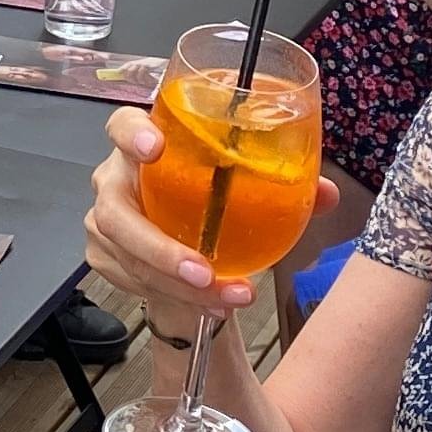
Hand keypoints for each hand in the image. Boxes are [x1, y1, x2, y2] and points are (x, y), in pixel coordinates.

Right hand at [83, 105, 332, 339]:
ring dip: (175, 284)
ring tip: (223, 297)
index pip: (122, 124)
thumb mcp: (249, 187)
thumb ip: (286, 186)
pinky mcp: (105, 256)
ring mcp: (105, 220)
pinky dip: (174, 298)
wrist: (186, 242)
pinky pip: (133, 282)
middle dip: (158, 246)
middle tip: (201, 270)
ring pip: (127, 256)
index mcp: (145, 144)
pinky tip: (210, 306)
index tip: (156, 148)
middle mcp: (116, 179)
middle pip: (115, 210)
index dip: (132, 134)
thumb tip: (325, 194)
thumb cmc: (210, 200)